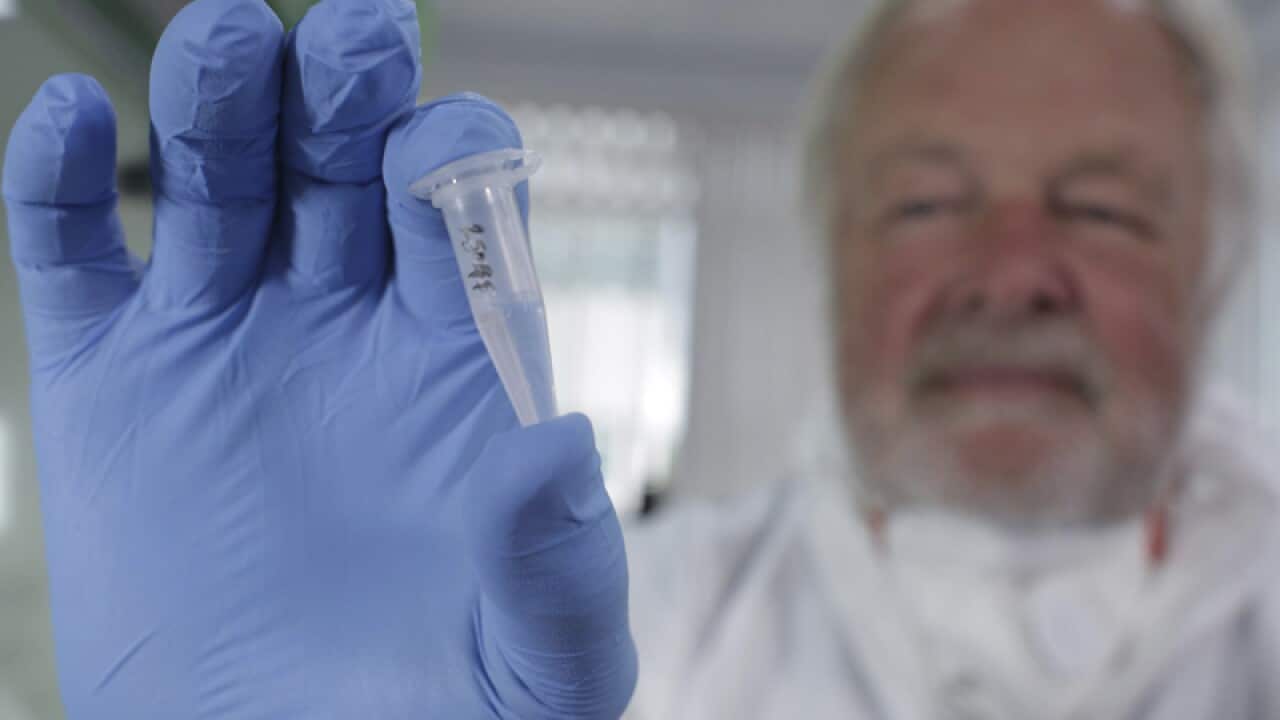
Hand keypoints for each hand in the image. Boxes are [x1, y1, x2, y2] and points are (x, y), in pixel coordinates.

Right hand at [2, 1, 634, 716]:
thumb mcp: (538, 669)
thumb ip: (559, 567)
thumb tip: (559, 446)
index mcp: (457, 358)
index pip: (466, 205)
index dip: (456, 161)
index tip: (434, 161)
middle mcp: (346, 320)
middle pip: (346, 153)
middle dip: (347, 86)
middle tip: (350, 39)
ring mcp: (226, 336)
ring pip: (217, 171)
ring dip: (219, 91)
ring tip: (223, 43)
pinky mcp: (110, 384)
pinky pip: (71, 248)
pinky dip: (56, 178)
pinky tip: (65, 118)